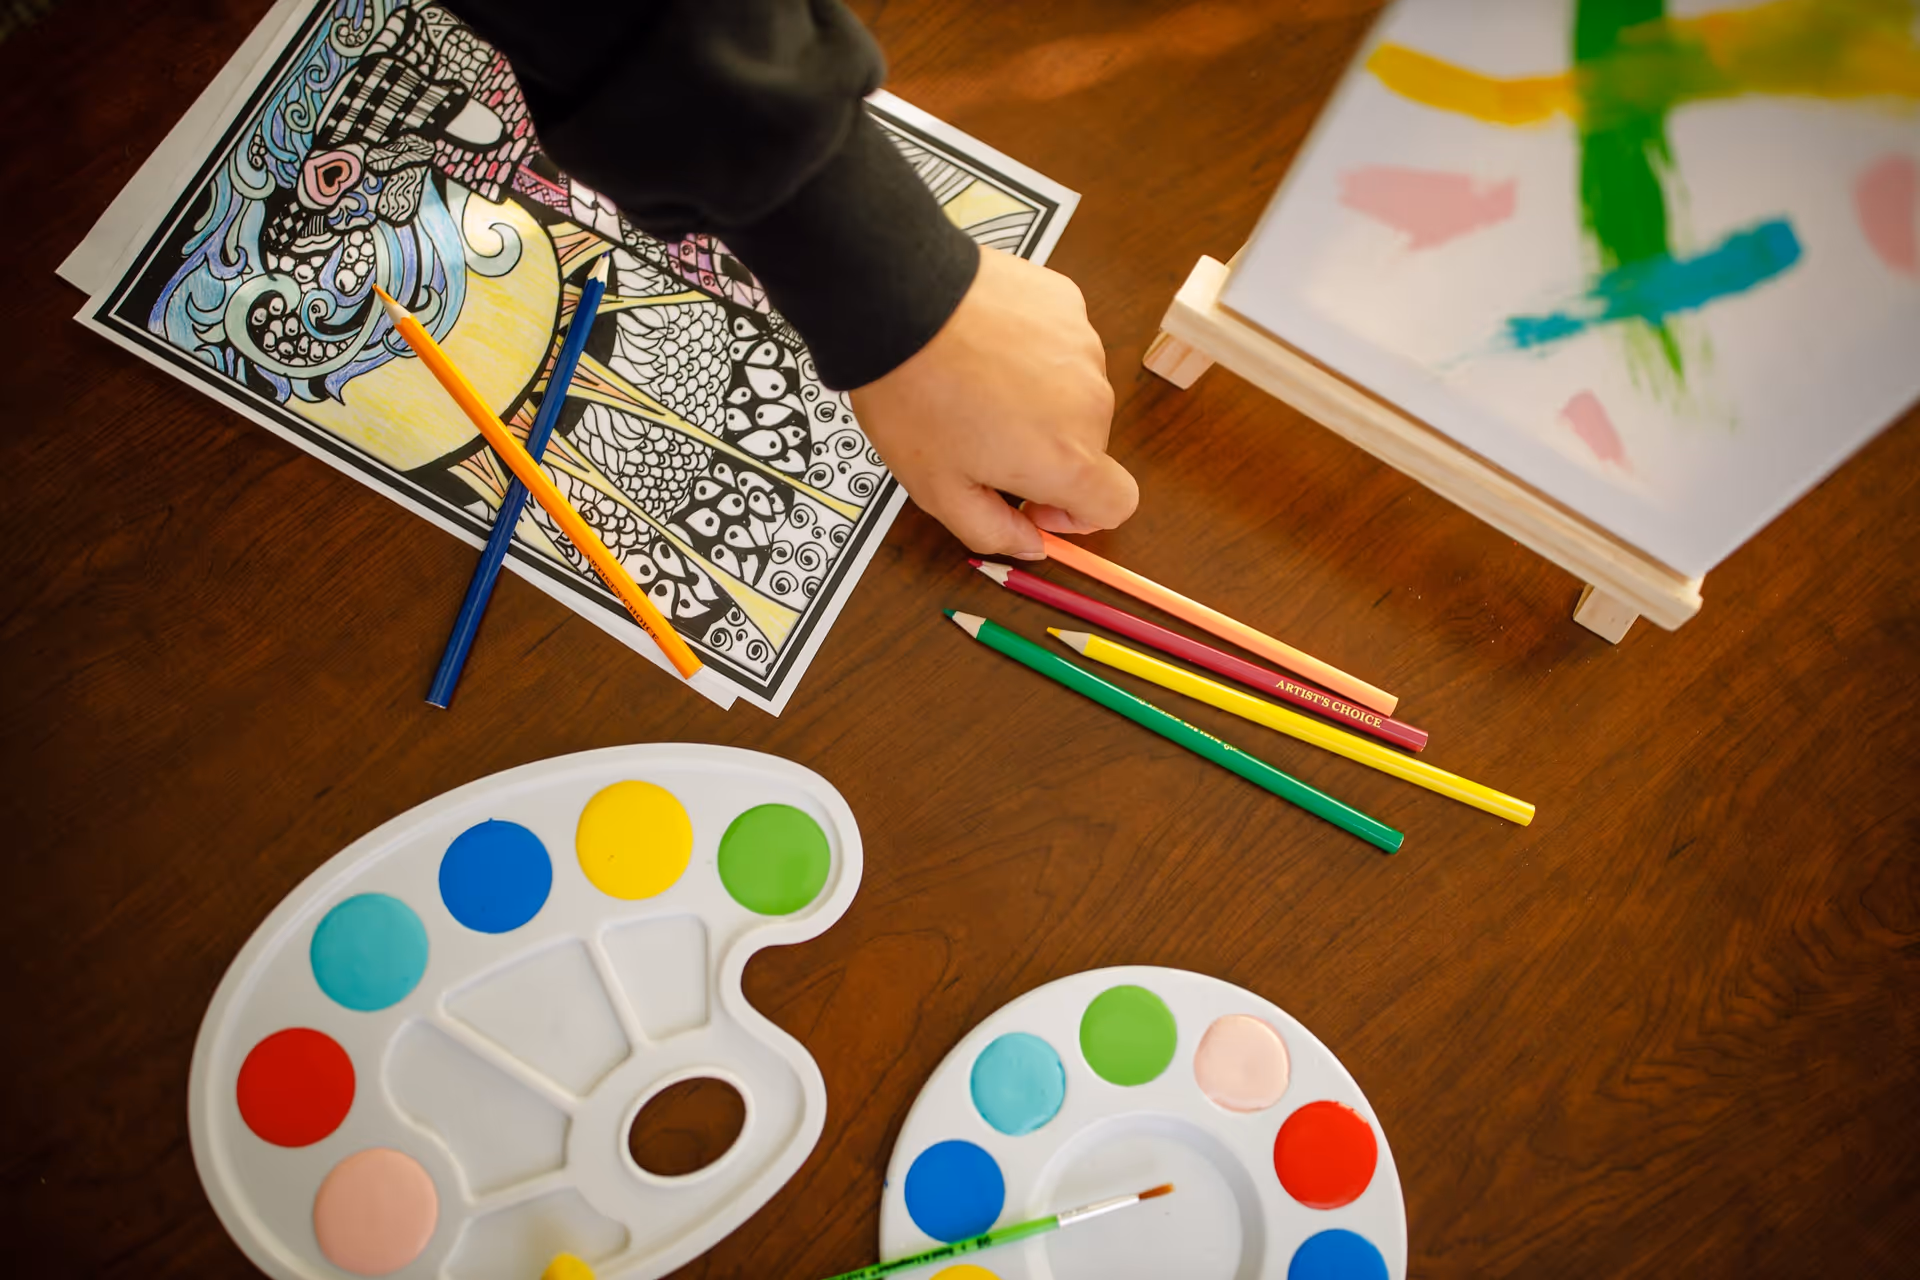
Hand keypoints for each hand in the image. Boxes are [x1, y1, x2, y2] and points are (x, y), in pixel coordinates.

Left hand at [849, 245, 1137, 557]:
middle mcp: (1092, 403)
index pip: (1118, 504)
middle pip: (1088, 447)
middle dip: (1045, 453)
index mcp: (1068, 459)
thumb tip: (1029, 544)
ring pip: (1074, 394)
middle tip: (982, 437)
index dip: (1079, 515)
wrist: (897, 302)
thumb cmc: (914, 397)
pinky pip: (1062, 345)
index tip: (1035, 501)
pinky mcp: (1067, 305)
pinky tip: (985, 346)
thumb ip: (993, 531)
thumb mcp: (938, 490)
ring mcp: (1084, 347)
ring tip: (977, 385)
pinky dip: (1034, 353)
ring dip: (1039, 400)